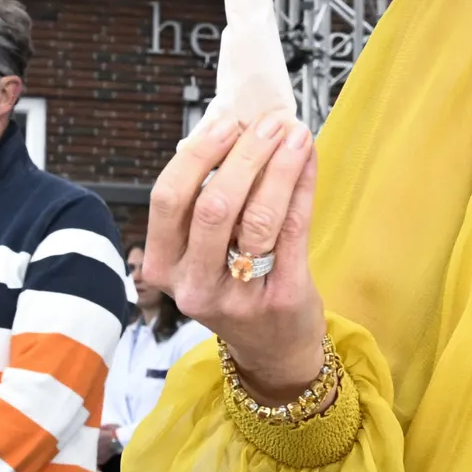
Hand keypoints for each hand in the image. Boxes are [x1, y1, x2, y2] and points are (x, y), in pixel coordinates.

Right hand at [141, 117, 324, 399]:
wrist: (273, 349)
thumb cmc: (236, 288)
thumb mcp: (205, 253)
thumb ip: (209, 201)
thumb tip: (234, 128)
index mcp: (163, 266)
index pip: (168, 199)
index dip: (197, 154)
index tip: (225, 121)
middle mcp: (194, 284)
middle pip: (212, 205)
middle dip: (243, 156)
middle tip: (268, 123)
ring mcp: (237, 294)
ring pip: (257, 217)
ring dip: (279, 167)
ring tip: (295, 134)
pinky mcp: (281, 295)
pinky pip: (294, 229)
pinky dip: (301, 187)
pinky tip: (308, 159)